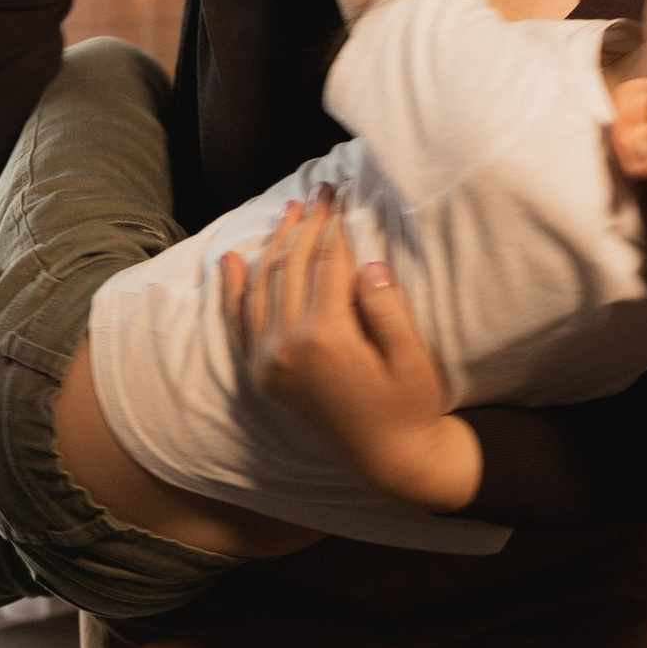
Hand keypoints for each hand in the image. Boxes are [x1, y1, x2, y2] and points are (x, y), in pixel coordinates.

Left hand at [220, 196, 480, 512]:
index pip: (327, 262)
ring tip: (291, 208)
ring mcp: (269, 362)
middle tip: (322, 189)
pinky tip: (233, 259)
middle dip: (308, 223)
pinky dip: (235, 289)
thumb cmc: (411, 405)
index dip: (335, 222)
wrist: (389, 458)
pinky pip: (241, 322)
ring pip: (264, 285)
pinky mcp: (263, 374)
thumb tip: (367, 263)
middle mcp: (286, 348)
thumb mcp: (413, 358)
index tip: (343, 190)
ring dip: (276, 243)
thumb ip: (389, 309)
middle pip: (293, 266)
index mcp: (325, 339)